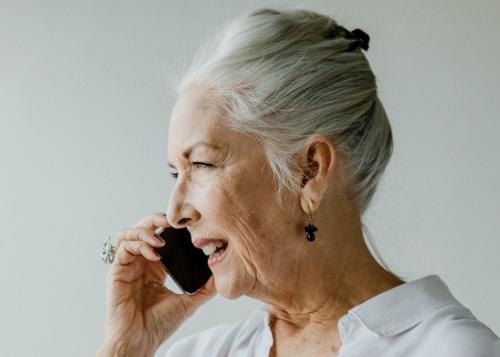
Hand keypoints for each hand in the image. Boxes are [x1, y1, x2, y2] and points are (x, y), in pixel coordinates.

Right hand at [98, 213, 215, 355]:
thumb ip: (204, 288)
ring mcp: (127, 266)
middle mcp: (140, 263)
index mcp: (155, 267)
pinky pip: (124, 248)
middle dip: (156, 220)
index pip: (159, 236)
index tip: (187, 224)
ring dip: (146, 230)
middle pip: (143, 229)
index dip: (170, 227)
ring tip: (162, 238)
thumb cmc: (159, 325)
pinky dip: (139, 244)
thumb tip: (221, 275)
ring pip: (129, 234)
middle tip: (173, 222)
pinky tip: (154, 252)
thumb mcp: (188, 302)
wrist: (141, 341)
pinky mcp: (116, 272)